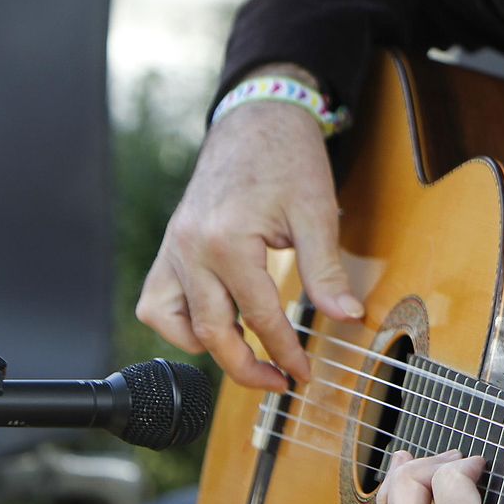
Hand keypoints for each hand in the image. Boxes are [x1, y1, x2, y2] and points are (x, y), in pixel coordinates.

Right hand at [135, 77, 361, 390]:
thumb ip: (327, 271)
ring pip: (174, 324)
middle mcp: (190, 250)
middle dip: (247, 368)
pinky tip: (211, 329)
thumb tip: (347, 317)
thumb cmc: (288, 159)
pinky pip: (157, 302)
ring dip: (209, 350)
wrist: (256, 120)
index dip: (286, 353)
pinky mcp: (170, 247)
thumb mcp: (317, 213)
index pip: (260, 318)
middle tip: (280, 383)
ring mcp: (173, 249)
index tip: (305, 375)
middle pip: (212, 333)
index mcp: (227, 242)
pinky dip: (178, 325)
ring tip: (248, 360)